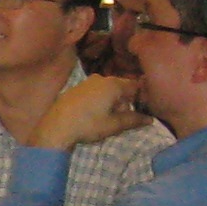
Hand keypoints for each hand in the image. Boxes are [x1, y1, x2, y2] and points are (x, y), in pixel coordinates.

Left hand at [30, 71, 146, 149]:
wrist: (56, 127)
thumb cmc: (88, 125)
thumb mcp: (114, 125)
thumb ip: (134, 120)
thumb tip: (150, 119)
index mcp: (113, 84)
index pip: (135, 86)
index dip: (140, 99)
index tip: (139, 112)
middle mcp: (101, 78)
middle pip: (121, 87)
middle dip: (124, 102)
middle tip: (119, 119)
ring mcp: (87, 82)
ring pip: (107, 89)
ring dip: (111, 102)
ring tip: (105, 119)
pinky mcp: (76, 89)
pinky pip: (94, 92)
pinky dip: (98, 101)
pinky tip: (92, 115)